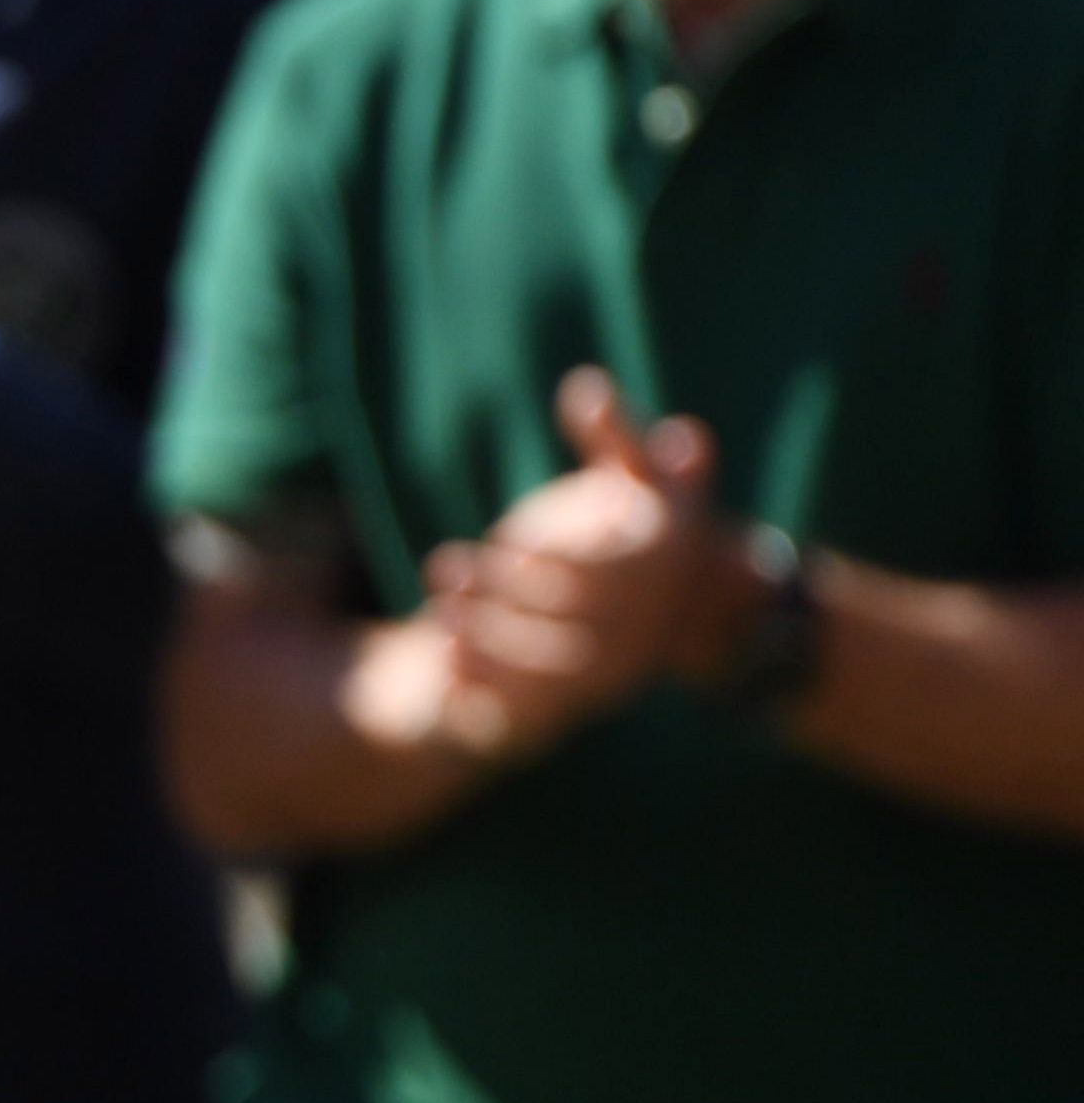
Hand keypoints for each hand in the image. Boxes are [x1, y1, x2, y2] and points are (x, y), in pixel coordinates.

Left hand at [415, 367, 750, 758]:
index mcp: (663, 584)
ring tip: (439, 611)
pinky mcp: (556, 712)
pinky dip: (485, 695)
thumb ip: (616, 439)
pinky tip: (444, 665)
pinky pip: (524, 717)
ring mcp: (603, 682)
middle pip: (580, 634)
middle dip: (511, 603)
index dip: (563, 571)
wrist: (619, 620)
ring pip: (553, 680)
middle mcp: (641, 640)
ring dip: (493, 647)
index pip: (620, 586)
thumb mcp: (624, 480)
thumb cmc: (609, 532)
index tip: (511, 546)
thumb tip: (585, 385)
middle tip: (448, 566)